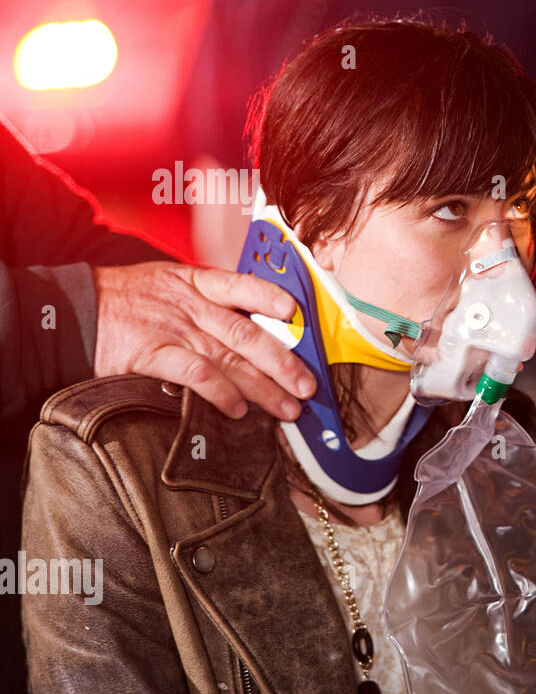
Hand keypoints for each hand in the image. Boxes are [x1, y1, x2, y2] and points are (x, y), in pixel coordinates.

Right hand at [92, 262, 315, 419]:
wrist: (69, 310)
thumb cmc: (126, 300)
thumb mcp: (168, 283)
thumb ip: (208, 300)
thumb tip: (253, 325)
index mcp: (196, 282)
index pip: (241, 285)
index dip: (271, 297)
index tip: (299, 312)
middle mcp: (190, 305)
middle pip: (247, 334)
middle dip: (284, 363)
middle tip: (309, 387)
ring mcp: (172, 330)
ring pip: (230, 359)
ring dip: (264, 388)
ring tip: (288, 408)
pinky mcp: (151, 355)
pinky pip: (195, 375)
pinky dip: (221, 394)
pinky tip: (238, 411)